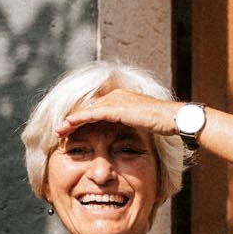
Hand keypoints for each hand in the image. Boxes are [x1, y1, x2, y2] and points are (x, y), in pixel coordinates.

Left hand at [59, 87, 179, 137]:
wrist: (174, 119)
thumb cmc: (163, 124)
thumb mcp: (143, 124)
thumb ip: (131, 126)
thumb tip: (126, 137)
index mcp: (122, 99)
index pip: (96, 108)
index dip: (82, 119)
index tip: (71, 130)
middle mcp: (116, 96)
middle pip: (87, 107)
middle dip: (72, 119)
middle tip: (58, 130)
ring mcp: (116, 100)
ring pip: (86, 110)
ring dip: (70, 120)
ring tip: (58, 131)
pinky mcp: (116, 108)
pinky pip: (91, 114)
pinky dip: (77, 120)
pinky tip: (67, 126)